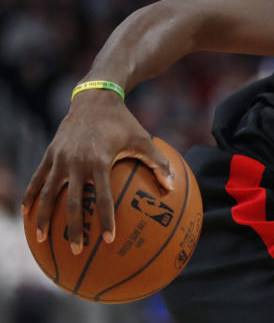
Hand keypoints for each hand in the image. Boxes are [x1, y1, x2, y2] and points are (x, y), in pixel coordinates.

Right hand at [21, 90, 173, 253]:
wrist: (94, 98)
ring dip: (44, 217)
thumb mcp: (143, 139)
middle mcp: (76, 162)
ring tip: (41, 238)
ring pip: (48, 194)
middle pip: (73, 202)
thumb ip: (157, 163)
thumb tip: (172, 186)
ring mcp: (60, 159)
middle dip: (75, 227)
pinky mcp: (49, 154)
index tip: (108, 240)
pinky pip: (38, 179)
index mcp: (99, 161)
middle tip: (78, 249)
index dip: (106, 219)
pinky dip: (31, 196)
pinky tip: (26, 213)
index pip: (103, 197)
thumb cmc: (122, 122)